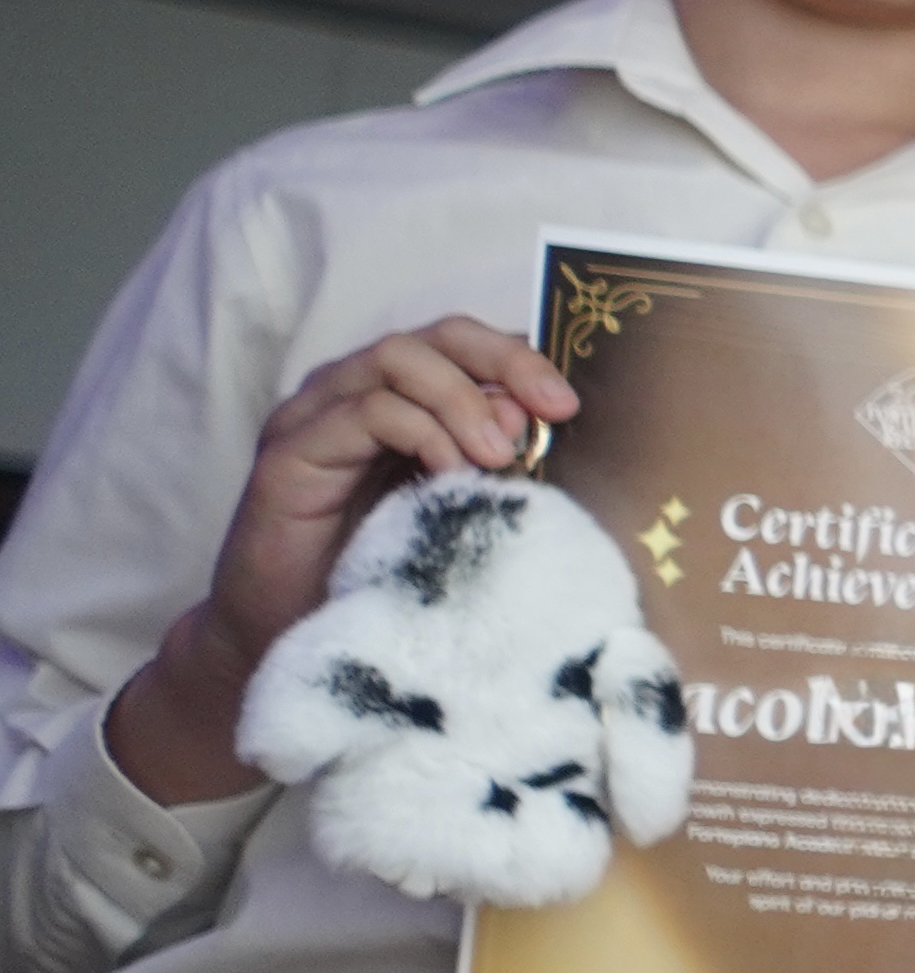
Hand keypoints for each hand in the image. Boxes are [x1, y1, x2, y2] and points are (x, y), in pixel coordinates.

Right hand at [109, 317, 579, 803]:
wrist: (287, 635)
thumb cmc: (377, 573)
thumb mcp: (456, 511)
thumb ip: (495, 465)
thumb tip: (545, 425)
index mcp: (400, 399)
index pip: (466, 346)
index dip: (521, 360)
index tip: (568, 407)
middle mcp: (353, 393)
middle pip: (437, 337)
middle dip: (504, 363)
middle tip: (551, 411)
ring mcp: (315, 417)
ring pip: (398, 360)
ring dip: (462, 400)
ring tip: (498, 455)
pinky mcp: (289, 454)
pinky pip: (362, 412)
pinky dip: (420, 431)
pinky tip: (449, 476)